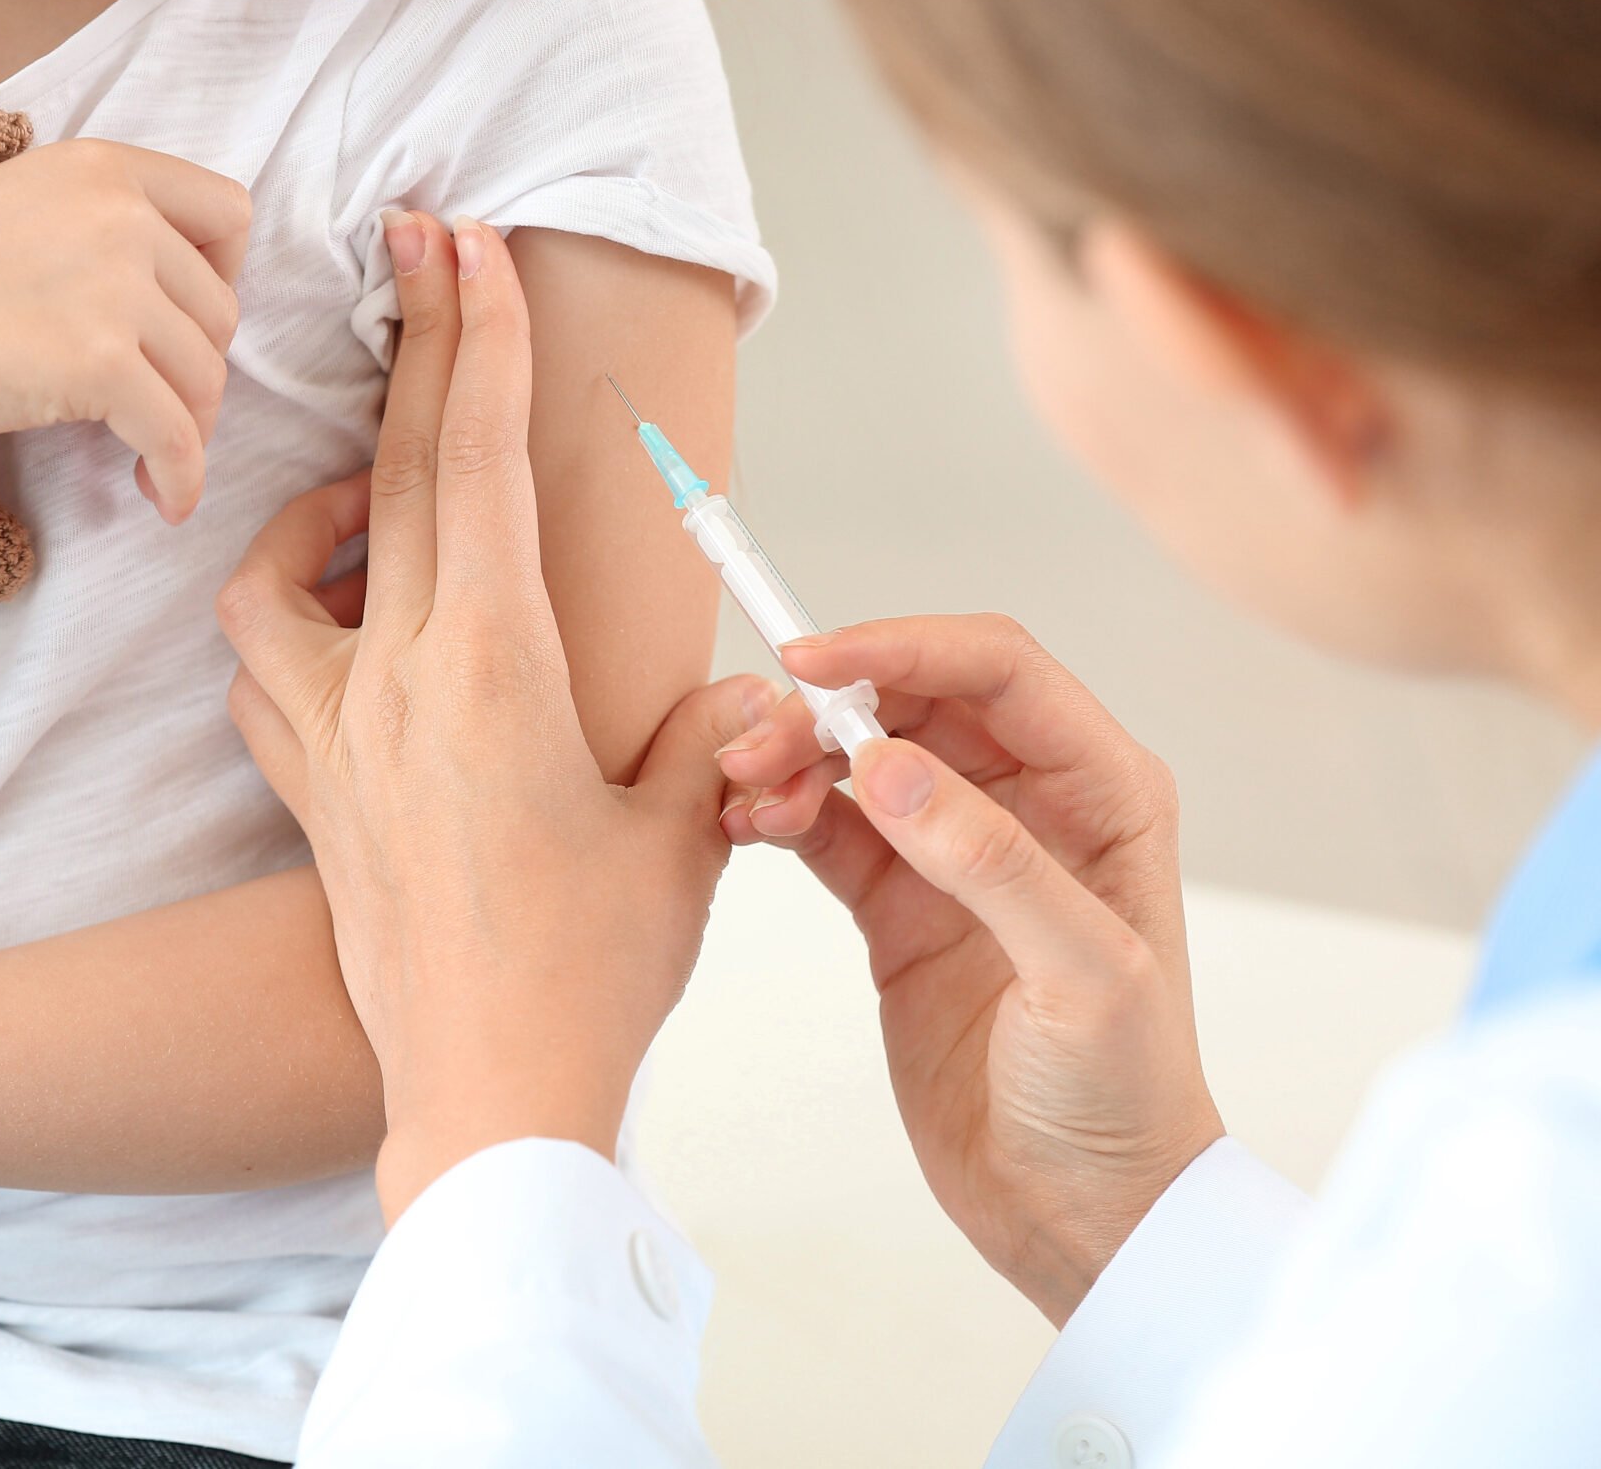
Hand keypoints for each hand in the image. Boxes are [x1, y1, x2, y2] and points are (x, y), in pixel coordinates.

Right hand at [0, 137, 251, 522]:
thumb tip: (176, 301)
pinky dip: (182, 477)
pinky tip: (164, 498)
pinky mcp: (100, 363)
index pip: (229, 213)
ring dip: (189, 427)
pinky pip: (178, 435)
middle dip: (197, 367)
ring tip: (150, 456)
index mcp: (104, 166)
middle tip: (154, 405)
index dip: (222, 277)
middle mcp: (121, 214)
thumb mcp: (20, 210)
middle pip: (222, 309)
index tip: (182, 322)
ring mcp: (114, 287)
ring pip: (207, 377)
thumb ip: (98, 228)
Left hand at [218, 213, 761, 1221]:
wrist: (482, 1096)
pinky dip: (286, 615)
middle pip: (386, 477)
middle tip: (413, 246)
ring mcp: (330, 740)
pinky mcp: (308, 795)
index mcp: (492, 671)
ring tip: (373, 493)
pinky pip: (262, 670)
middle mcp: (391, 685)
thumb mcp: (688, 838)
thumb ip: (717, 739)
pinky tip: (342, 626)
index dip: (478, 342)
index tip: (468, 244)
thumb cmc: (590, 973)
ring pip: (276, 573)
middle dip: (411, 348)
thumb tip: (751, 696)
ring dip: (319, 503)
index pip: (476, 467)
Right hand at [720, 616, 1224, 1323]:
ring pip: (862, 758)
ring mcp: (957, 855)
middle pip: (915, 700)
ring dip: (794, 756)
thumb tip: (892, 766)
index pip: (999, 673)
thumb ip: (993, 864)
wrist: (1082, 1216)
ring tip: (741, 789)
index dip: (905, 647)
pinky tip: (744, 825)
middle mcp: (1032, 806)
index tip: (813, 663)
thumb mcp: (1081, 978)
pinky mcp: (900, 906)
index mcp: (1103, 795)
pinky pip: (829, 826)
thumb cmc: (1122, 1101)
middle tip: (756, 740)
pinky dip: (782, 812)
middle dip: (831, 703)